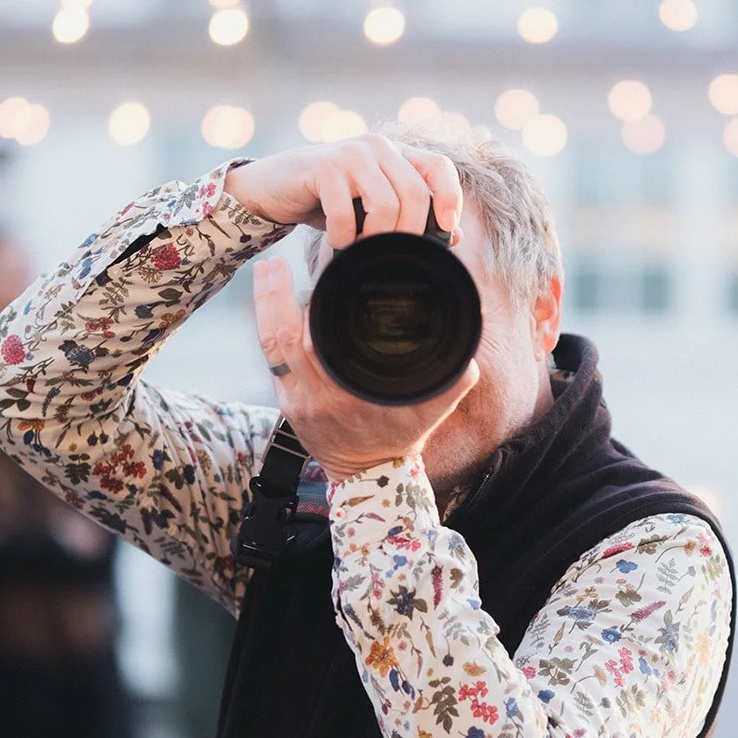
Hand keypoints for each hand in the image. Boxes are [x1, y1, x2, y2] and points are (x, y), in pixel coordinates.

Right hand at [223, 135, 463, 249]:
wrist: (275, 188)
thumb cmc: (328, 202)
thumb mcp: (372, 211)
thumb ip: (410, 218)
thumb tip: (455, 236)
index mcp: (396, 154)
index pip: (439, 166)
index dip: (450, 198)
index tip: (448, 230)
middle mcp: (378, 147)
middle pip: (414, 192)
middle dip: (409, 233)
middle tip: (392, 256)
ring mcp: (351, 153)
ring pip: (385, 203)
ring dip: (376, 238)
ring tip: (361, 250)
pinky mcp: (323, 166)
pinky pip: (345, 211)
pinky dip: (344, 237)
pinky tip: (338, 244)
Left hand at [251, 256, 479, 482]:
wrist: (371, 475)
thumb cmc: (400, 439)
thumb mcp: (431, 412)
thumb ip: (453, 382)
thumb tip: (470, 352)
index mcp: (347, 395)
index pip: (317, 342)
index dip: (311, 305)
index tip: (317, 275)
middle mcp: (317, 396)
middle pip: (285, 338)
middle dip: (277, 296)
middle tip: (277, 262)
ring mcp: (297, 401)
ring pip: (272, 347)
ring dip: (266, 306)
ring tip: (266, 270)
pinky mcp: (287, 402)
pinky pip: (271, 360)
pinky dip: (268, 327)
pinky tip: (268, 300)